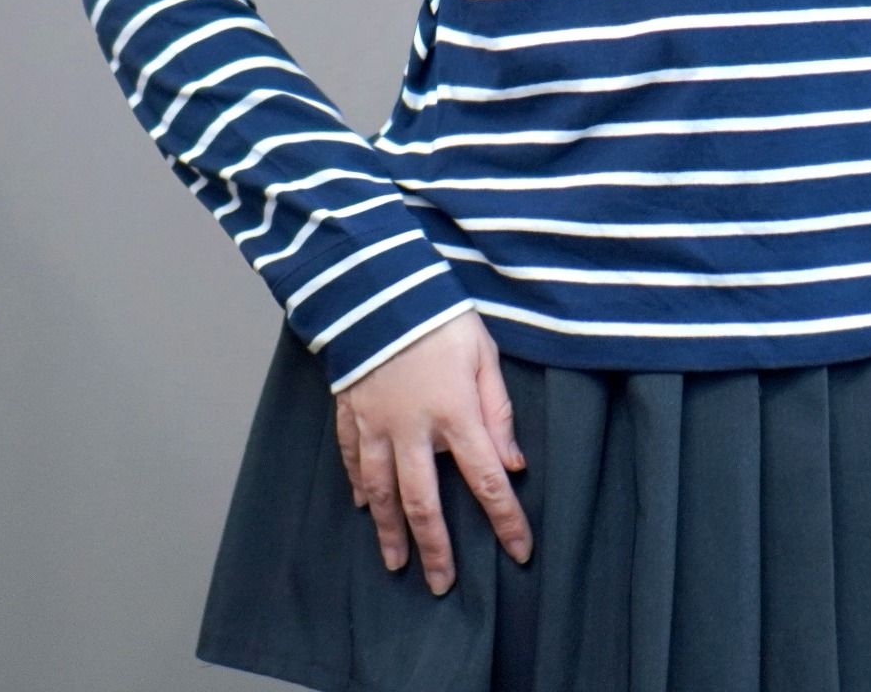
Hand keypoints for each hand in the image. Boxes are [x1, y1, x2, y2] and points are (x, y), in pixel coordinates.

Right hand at [334, 307, 532, 592]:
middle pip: (425, 503)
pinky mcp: (351, 410)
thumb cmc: (440, 315)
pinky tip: (364, 507)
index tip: (519, 552)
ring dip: (390, 532)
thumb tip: (515, 463)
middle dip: (436, 549)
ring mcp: (376, 424)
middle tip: (442, 586)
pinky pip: (352, 458)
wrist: (378, 285)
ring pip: (382, 492)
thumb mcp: (484, 354)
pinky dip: (358, 486)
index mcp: (455, 414)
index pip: (487, 480)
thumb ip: (499, 411)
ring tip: (396, 564)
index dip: (505, 520)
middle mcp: (413, 429)